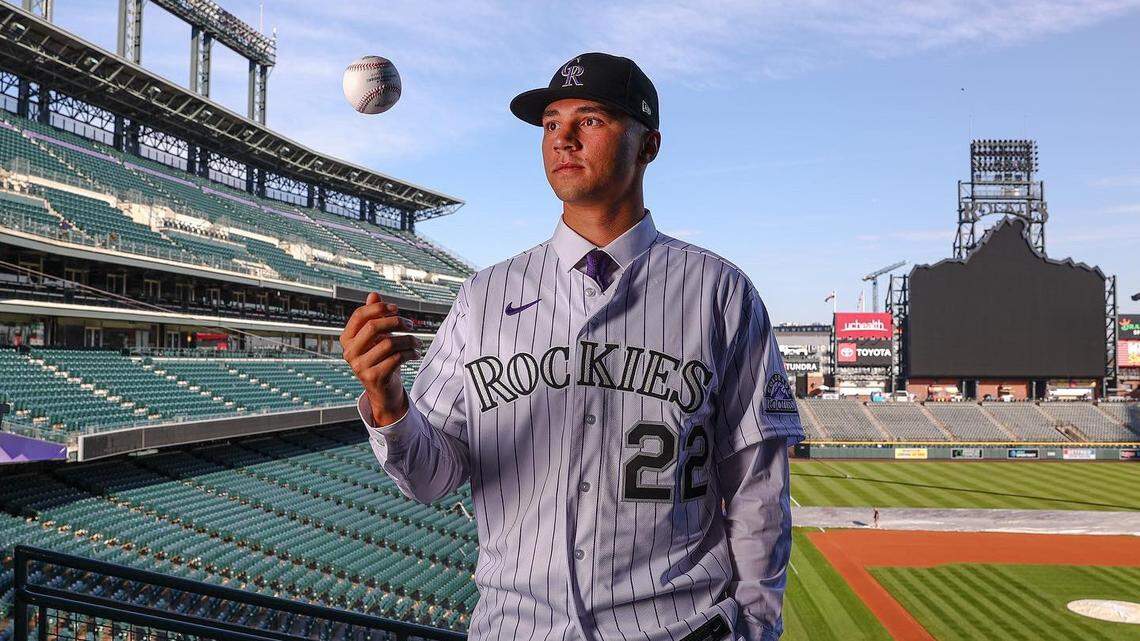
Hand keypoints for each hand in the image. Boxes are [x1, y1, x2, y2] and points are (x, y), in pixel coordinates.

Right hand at [340, 291, 421, 424]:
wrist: (384, 392)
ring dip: (408, 340)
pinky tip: (415, 353)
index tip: (396, 308)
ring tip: (417, 342)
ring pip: (389, 343)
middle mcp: (349, 352)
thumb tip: (373, 295)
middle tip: (411, 325)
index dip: (379, 308)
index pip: (359, 315)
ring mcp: (359, 366)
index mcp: (347, 339)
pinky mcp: (373, 377)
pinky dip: (409, 353)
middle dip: (396, 322)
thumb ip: (373, 317)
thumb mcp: (377, 338)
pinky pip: (396, 358)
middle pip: (374, 327)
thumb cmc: (381, 360)